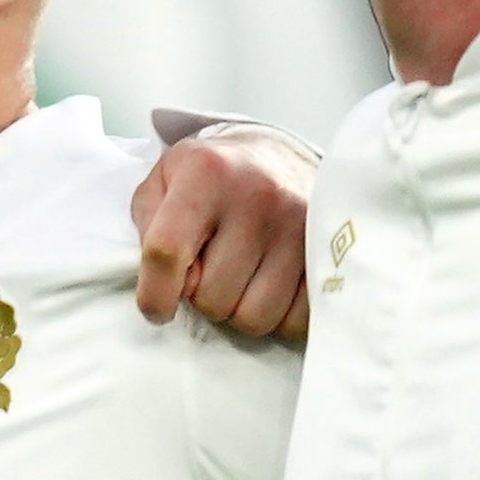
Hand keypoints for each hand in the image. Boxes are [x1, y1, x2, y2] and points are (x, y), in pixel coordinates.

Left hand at [132, 126, 313, 340]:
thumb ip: (148, 227)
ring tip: (239, 276)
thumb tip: (166, 281)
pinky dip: (277, 316)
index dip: (155, 293)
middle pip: (212, 296)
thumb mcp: (165, 180)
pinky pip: (295, 322)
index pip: (167, 250)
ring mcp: (300, 227)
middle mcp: (258, 198)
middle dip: (202, 296)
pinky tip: (269, 285)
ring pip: (254, 317)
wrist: (279, 157)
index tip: (155, 309)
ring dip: (239, 309)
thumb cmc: (212, 176)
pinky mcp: (331, 254)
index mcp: (206, 173)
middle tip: (209, 270)